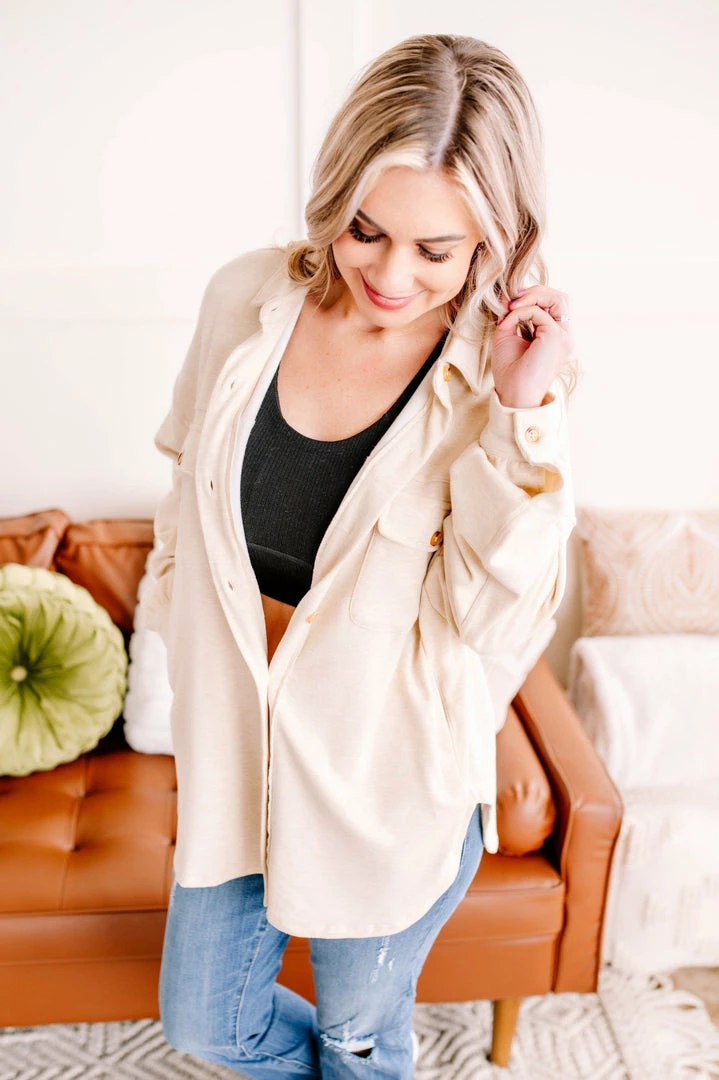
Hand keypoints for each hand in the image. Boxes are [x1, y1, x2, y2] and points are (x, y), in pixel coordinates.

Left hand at [491, 286, 574, 408]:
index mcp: (555, 336)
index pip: (554, 305)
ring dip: (532, 296)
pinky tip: (508, 323)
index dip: (534, 297)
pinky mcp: (555, 337)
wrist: (512, 392)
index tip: (510, 302)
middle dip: (536, 292)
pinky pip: (538, 312)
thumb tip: (508, 297)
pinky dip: (520, 312)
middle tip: (512, 299)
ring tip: (511, 306)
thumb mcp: (508, 336)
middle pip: (560, 298)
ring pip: (557, 298)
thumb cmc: (510, 371)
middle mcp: (564, 336)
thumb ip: (512, 316)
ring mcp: (563, 336)